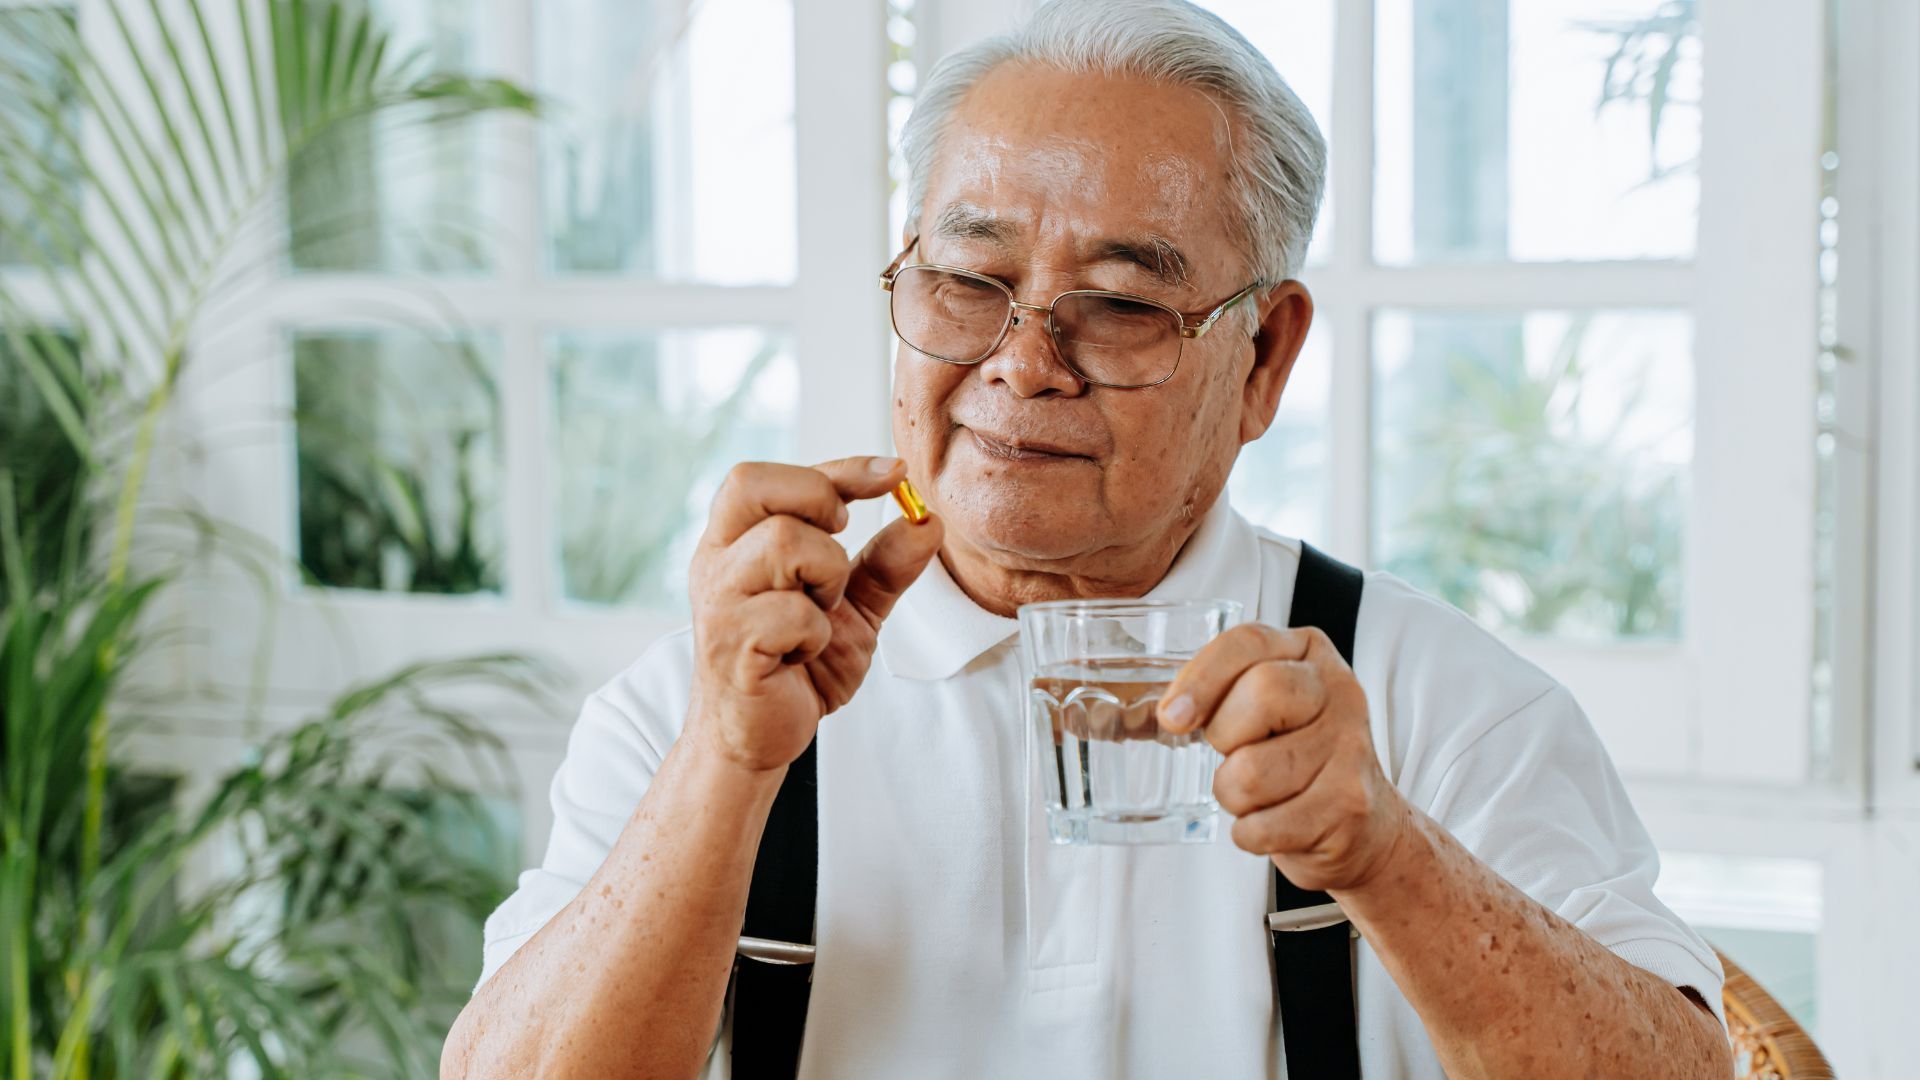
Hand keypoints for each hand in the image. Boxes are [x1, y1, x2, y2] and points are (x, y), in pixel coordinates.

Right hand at [686, 456, 943, 773]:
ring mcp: (718, 600)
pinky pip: (792, 612)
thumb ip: (887, 564)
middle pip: (754, 484)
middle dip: (818, 503)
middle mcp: (717, 559)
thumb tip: (927, 520)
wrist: (761, 738)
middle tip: (839, 545)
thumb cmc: (795, 667)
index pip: (780, 476)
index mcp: (737, 539)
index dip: (842, 468)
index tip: (897, 473)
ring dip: (827, 576)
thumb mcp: (853, 607)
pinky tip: (801, 655)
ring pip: (784, 542)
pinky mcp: (730, 643)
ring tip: (818, 615)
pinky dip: (815, 634)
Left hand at [1159, 624, 1410, 892]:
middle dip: (1225, 735)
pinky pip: (1264, 825)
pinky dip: (1251, 833)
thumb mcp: (1265, 706)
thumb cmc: (1297, 758)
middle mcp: (1339, 691)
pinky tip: (1273, 823)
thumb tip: (1166, 714)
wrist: (1364, 825)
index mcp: (1309, 654)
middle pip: (1263, 693)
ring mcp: (1350, 748)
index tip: (1173, 716)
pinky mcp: (1349, 804)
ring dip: (1234, 795)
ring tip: (1259, 795)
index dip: (1202, 677)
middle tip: (1234, 753)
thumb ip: (1221, 691)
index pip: (1248, 643)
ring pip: (1252, 772)